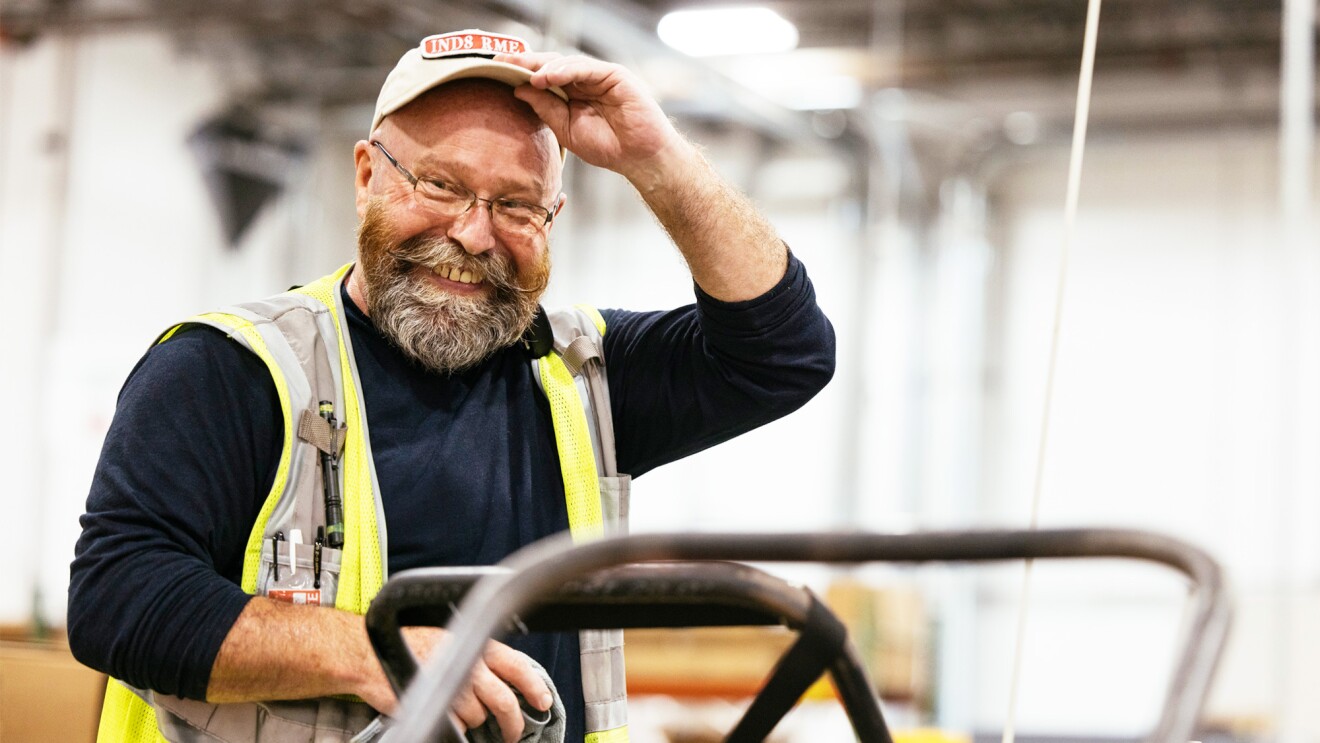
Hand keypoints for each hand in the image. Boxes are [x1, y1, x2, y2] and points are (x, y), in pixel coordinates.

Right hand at [365, 628, 551, 742]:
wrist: (372, 654)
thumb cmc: (411, 645)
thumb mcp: (453, 639)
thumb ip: (479, 655)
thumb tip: (505, 679)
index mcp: (477, 644)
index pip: (518, 666)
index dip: (535, 686)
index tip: (544, 702)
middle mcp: (470, 663)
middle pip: (505, 700)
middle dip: (514, 723)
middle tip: (513, 733)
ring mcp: (454, 685)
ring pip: (480, 714)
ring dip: (475, 720)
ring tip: (462, 712)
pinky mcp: (438, 704)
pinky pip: (459, 724)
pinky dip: (456, 724)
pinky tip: (445, 712)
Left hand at [496, 52, 690, 183]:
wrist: (639, 157)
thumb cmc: (608, 147)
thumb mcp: (567, 130)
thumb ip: (545, 108)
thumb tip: (518, 89)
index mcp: (571, 94)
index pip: (542, 77)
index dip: (521, 71)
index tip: (496, 67)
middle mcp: (583, 82)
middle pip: (550, 65)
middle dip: (527, 62)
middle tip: (502, 60)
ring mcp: (599, 76)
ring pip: (566, 63)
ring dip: (544, 68)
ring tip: (528, 75)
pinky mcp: (614, 75)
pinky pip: (586, 68)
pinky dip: (566, 70)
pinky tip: (548, 77)